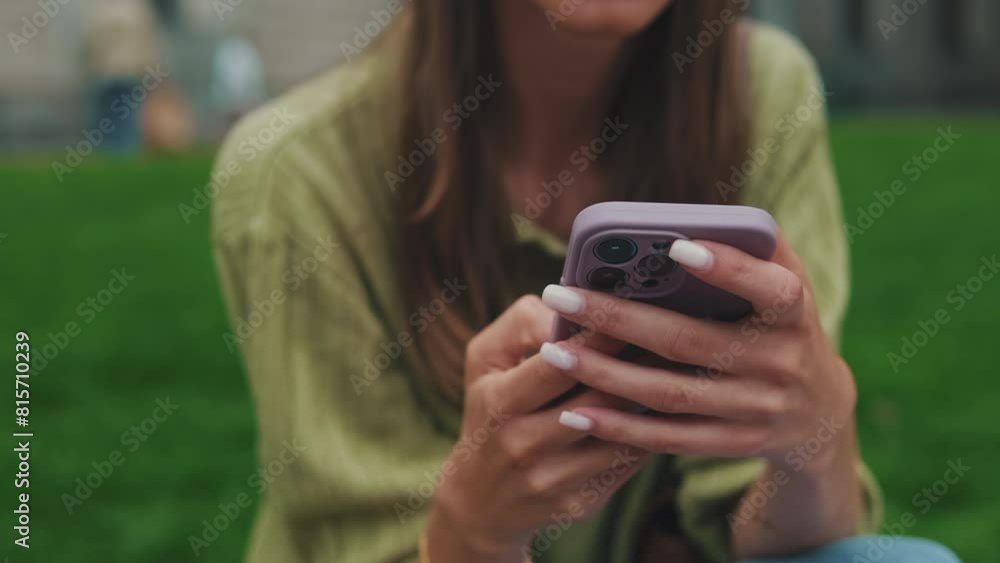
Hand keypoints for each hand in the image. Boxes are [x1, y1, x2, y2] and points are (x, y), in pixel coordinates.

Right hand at [426, 296, 649, 562]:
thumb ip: (522, 323)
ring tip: (676, 368)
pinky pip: (626, 461)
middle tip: (671, 334)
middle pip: (596, 401)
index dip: (599, 338)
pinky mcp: (580, 502)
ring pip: (619, 433)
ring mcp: (553, 479)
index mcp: (500, 402)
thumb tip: (571, 310)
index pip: (558, 365)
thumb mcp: (485, 359)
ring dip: (651, 402)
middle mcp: (524, 444)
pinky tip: (665, 408)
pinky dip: (648, 432)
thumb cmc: (489, 408)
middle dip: (634, 366)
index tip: (633, 309)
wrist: (480, 498)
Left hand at [538, 236, 857, 469]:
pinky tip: (576, 412)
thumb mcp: (790, 285)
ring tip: (555, 350)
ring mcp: (754, 409)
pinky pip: (669, 438)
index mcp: (794, 315)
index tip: (677, 247)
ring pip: (669, 392)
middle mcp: (778, 364)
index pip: (770, 289)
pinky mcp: (732, 443)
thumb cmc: (784, 326)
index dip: (728, 269)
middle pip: (689, 341)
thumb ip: (757, 247)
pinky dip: (620, 427)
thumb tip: (699, 212)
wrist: (818, 414)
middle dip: (618, 318)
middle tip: (561, 296)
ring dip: (606, 373)